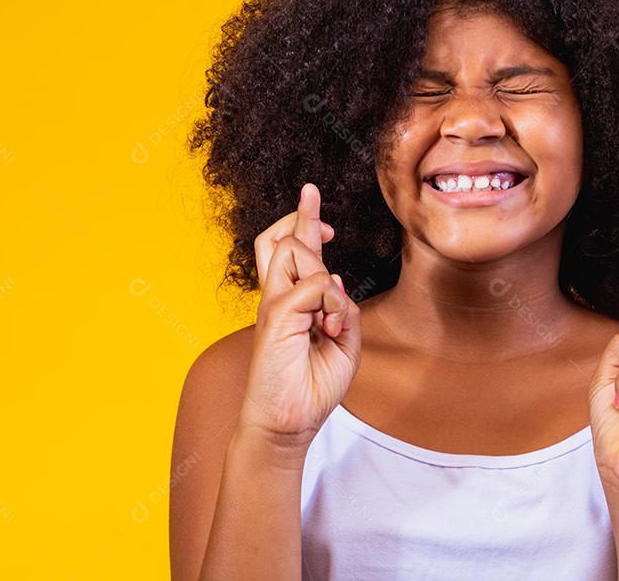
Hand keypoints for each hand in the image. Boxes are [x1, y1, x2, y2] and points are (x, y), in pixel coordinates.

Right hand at [239, 183, 361, 450]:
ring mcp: (273, 305)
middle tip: (312, 194)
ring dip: (324, 274)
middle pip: (279, 238)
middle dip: (302, 214)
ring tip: (331, 316)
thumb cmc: (312, 387)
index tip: (314, 204)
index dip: (303, 222)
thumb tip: (337, 279)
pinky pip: (314, 285)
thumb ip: (344, 310)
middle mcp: (278, 298)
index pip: (290, 251)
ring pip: (293, 251)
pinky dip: (331, 301)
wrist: (289, 423)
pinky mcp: (275, 317)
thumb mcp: (344, 344)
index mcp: (291, 303)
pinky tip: (330, 327)